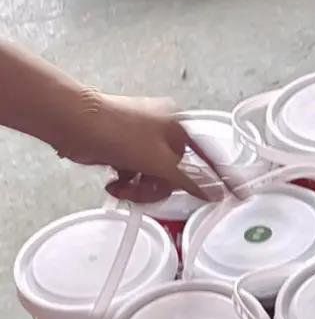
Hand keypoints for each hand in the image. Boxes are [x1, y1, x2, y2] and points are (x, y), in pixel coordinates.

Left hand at [58, 91, 209, 202]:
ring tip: (123, 187)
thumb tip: (216, 193)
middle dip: (158, 187)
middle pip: (175, 174)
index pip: (206, 157)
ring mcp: (142, 141)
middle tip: (144, 190)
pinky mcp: (124, 151)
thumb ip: (191, 182)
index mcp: (178, 126)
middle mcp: (162, 131)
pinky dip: (127, 184)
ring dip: (140, 189)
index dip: (218, 178)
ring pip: (155, 179)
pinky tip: (115, 182)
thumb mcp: (162, 162)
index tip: (236, 194)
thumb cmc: (119, 134)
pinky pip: (137, 176)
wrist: (74, 123)